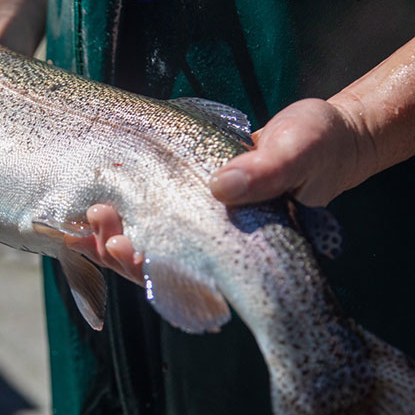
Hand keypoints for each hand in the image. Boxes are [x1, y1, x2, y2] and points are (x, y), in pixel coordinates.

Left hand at [62, 99, 361, 282]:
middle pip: (161, 266)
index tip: (126, 250)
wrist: (326, 137)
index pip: (193, 278)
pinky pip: (155, 211)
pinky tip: (99, 199)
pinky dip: (127, 208)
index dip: (155, 272)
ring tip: (89, 215)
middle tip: (99, 223)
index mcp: (244, 249)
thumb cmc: (319, 146)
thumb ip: (268, 171)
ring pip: (152, 243)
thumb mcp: (299, 151)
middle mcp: (218, 243)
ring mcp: (203, 223)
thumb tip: (221, 187)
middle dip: (122, 252)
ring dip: (116, 234)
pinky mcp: (192, 198)